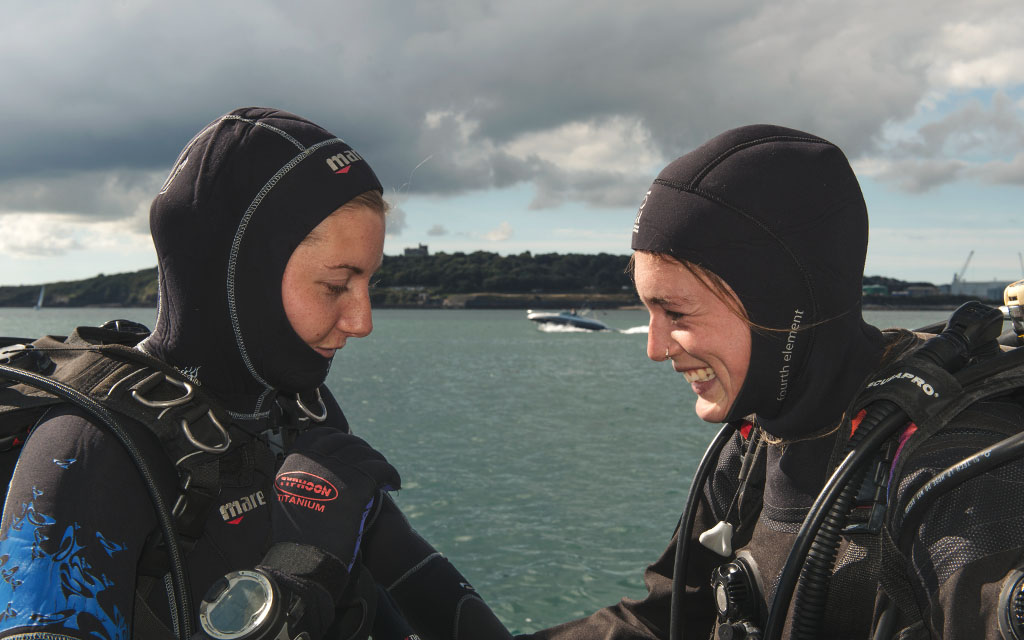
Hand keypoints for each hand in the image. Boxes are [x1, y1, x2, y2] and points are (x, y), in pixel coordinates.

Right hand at [272, 427, 399, 568]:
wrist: (304, 565)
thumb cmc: (299, 539)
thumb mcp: (289, 499)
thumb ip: (302, 477)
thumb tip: (325, 460)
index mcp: (291, 466)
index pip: (319, 436)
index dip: (339, 439)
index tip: (351, 449)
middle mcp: (310, 464)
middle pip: (345, 442)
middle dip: (362, 451)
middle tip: (372, 465)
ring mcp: (332, 473)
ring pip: (366, 454)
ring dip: (378, 463)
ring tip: (385, 476)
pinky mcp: (354, 487)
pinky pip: (381, 469)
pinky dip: (391, 474)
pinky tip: (394, 483)